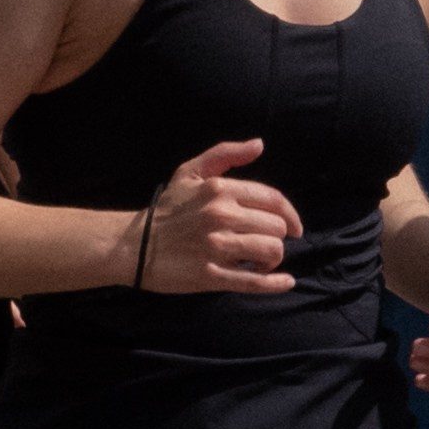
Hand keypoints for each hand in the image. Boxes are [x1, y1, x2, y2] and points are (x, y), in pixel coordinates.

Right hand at [142, 139, 302, 294]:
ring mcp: (216, 247)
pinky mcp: (211, 275)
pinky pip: (254, 281)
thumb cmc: (168, 208)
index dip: (291, 214)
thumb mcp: (191, 171)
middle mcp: (221, 216)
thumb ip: (226, 154)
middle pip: (276, 228)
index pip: (273, 200)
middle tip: (265, 243)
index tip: (294, 227)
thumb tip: (259, 144)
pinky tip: (285, 282)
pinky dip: (275, 284)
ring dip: (273, 259)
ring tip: (261, 261)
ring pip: (270, 251)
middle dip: (277, 237)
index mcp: (220, 189)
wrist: (134, 244)